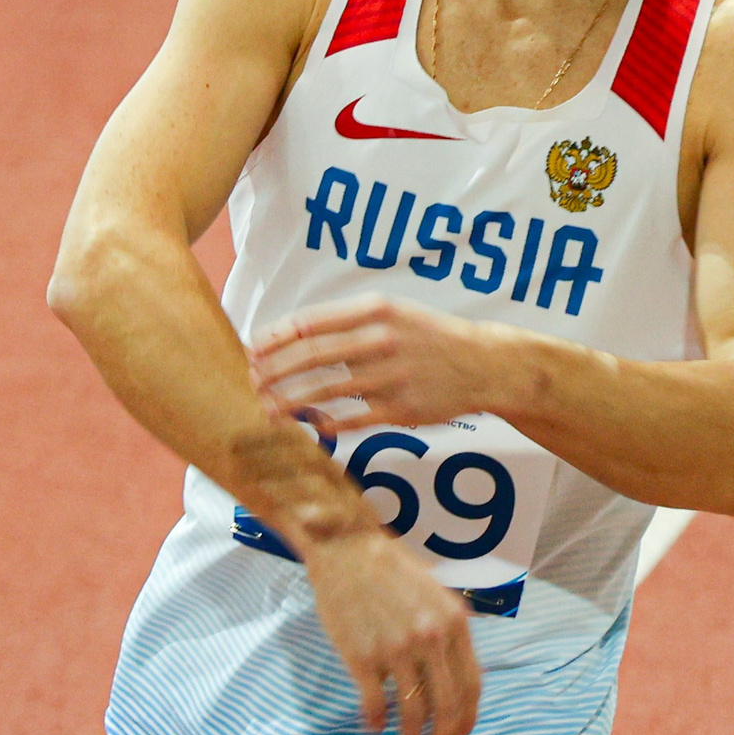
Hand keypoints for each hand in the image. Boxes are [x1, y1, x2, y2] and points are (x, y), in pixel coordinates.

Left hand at [253, 295, 520, 427]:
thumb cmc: (430, 336)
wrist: (482, 364)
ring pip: (323, 390)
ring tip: (268, 408)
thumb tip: (295, 334)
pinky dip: (324, 423)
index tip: (254, 350)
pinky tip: (310, 425)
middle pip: (309, 356)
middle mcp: (379, 339)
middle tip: (251, 382)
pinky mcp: (398, 409)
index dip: (275, 338)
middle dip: (272, 371)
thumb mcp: (394, 311)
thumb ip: (349, 320)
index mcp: (375, 309)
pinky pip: (349, 420)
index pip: (310, 322)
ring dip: (288, 401)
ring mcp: (389, 376)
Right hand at [298, 527, 481, 734]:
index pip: (472, 685)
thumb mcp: (437, 593)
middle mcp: (430, 638)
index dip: (467, 718)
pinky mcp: (362, 656)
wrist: (348, 548)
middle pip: (447, 705)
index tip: (458, 734)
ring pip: (412, 711)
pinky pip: (375, 704)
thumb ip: (451, 632)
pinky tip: (374, 726)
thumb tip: (458, 676)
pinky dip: (376, 723)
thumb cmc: (392, 569)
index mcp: (454, 622)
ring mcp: (396, 649)